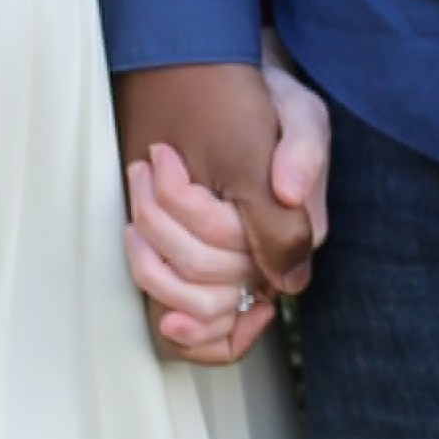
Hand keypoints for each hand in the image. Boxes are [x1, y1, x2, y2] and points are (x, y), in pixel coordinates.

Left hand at [116, 54, 330, 363]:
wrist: (253, 108)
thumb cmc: (276, 109)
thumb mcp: (300, 114)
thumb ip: (304, 151)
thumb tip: (288, 194)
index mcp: (295, 228)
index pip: (230, 238)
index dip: (182, 207)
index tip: (160, 161)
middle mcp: (271, 259)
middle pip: (203, 269)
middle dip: (156, 219)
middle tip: (141, 167)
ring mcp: (244, 274)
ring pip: (194, 300)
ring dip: (150, 261)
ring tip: (134, 212)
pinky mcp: (219, 281)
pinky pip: (202, 330)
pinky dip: (174, 316)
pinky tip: (156, 294)